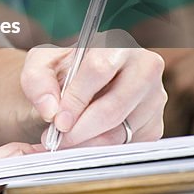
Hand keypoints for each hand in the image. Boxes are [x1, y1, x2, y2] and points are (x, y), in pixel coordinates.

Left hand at [20, 33, 165, 147]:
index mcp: (117, 43)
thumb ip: (37, 80)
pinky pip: (128, 146)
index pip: (100, 69)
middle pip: (114, 106)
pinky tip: (86, 143)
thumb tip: (50, 110)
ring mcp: (155, 98)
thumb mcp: (42, 65)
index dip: (77, 98)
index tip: (58, 121)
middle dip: (81, 129)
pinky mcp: (156, 125)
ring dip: (89, 143)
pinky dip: (102, 151)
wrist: (81, 87)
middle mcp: (144, 67)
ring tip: (67, 142)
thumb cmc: (63, 72)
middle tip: (59, 140)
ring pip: (122, 131)